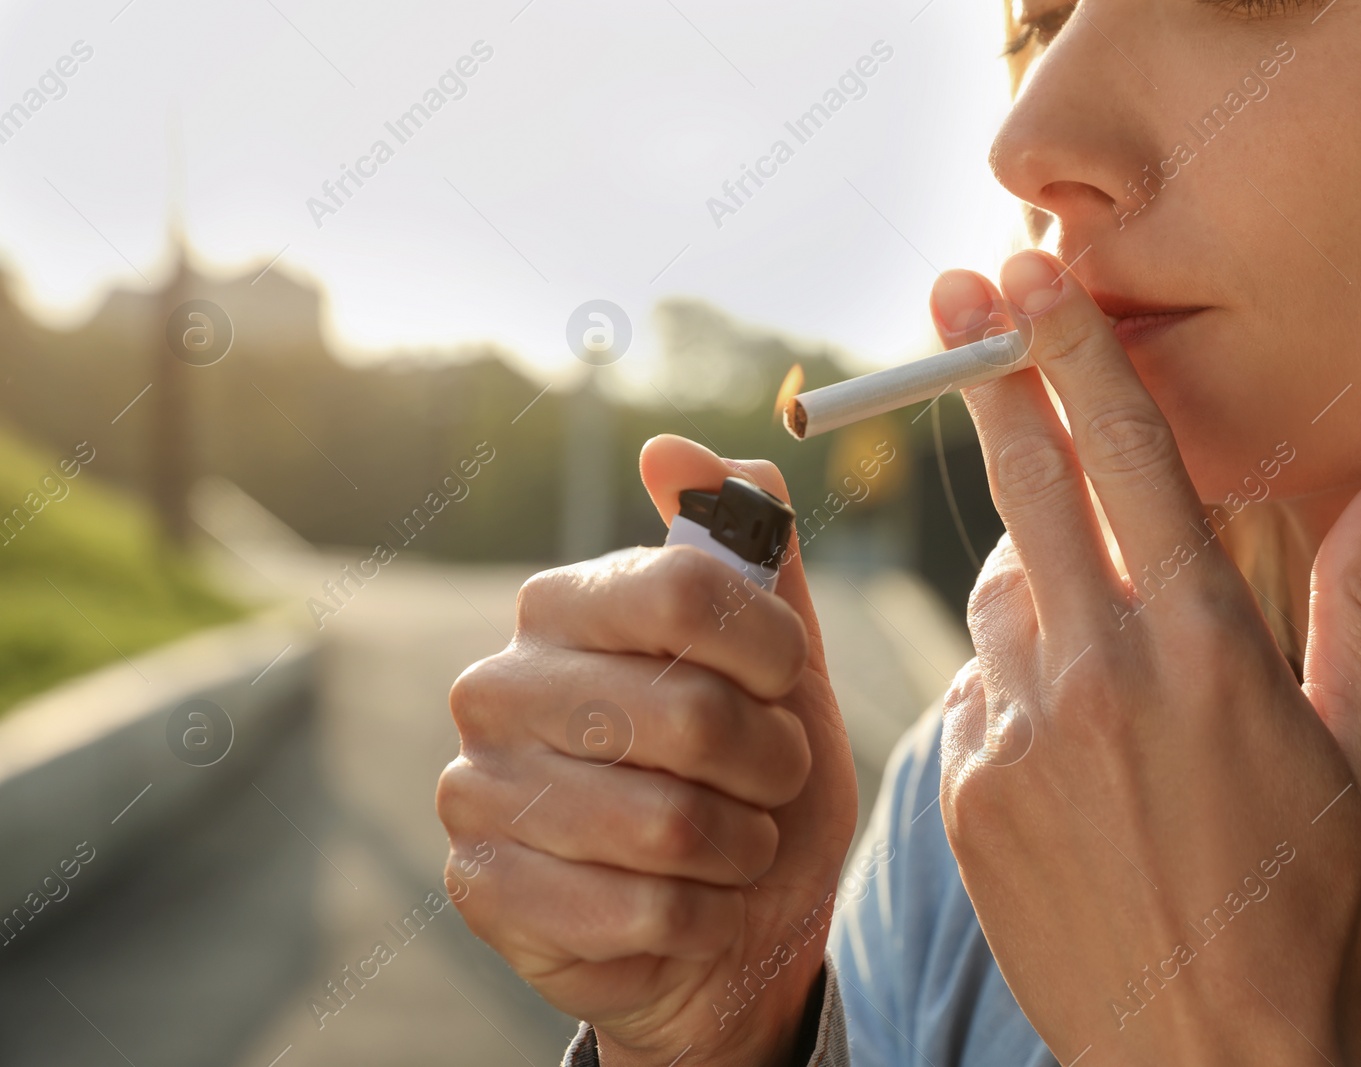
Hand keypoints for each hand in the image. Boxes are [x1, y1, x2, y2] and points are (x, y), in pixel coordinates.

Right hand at [437, 435, 857, 1065]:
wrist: (730, 928)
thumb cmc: (752, 782)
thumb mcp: (776, 665)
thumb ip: (749, 551)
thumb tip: (675, 446)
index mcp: (562, 606)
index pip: (681, 586)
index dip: (768, 641)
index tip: (785, 677)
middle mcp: (498, 686)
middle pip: (688, 711)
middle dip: (769, 763)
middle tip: (767, 781)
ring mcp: (477, 789)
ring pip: (670, 823)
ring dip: (741, 847)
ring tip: (732, 844)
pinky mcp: (482, 890)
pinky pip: (642, 909)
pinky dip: (703, 917)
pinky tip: (692, 908)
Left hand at [932, 251, 1360, 1066]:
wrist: (1201, 1056)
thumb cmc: (1305, 907)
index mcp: (1205, 649)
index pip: (1128, 461)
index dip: (1075, 354)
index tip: (1032, 280)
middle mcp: (1099, 674)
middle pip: (1027, 485)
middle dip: (987, 375)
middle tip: (952, 295)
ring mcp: (1019, 735)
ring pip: (997, 596)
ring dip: (1031, 580)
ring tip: (1096, 646)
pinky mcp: (966, 793)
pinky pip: (977, 693)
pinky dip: (1013, 686)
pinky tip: (1066, 746)